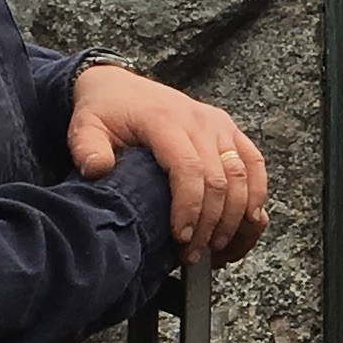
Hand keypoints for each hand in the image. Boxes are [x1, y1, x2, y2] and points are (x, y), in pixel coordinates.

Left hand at [68, 63, 268, 263]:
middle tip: (194, 254)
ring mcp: (219, 125)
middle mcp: (199, 120)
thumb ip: (88, 148)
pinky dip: (257, 195)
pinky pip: (255, 164)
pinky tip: (249, 222)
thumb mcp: (85, 127)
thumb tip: (98, 169)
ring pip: (243, 174)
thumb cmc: (105, 112)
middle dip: (211, 223)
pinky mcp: (229, 131)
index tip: (181, 238)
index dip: (190, 208)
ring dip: (236, 216)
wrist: (120, 88)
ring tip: (218, 248)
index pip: (189, 168)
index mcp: (165, 120)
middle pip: (220, 178)